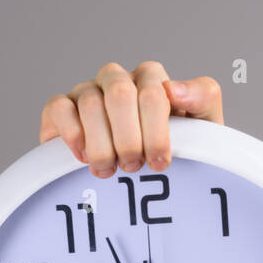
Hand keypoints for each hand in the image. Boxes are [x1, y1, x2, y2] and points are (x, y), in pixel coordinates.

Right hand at [39, 61, 224, 177]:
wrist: (143, 182)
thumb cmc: (175, 154)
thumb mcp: (203, 129)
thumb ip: (202, 98)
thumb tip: (173, 88)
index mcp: (151, 80)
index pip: (153, 90)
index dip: (156, 130)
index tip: (160, 163)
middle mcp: (117, 80)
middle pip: (120, 94)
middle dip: (129, 138)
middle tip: (134, 166)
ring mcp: (87, 91)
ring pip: (90, 104)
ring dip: (103, 145)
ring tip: (110, 169)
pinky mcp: (60, 108)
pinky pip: (59, 108)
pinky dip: (73, 135)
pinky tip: (84, 157)